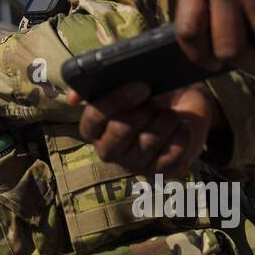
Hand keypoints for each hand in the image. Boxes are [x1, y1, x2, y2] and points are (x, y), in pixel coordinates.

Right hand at [69, 81, 217, 176]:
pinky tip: (181, 125)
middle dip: (143, 111)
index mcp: (93, 129)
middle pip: (121, 131)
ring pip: (148, 142)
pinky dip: (180, 135)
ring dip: (165, 121)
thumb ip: (95, 84)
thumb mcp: (123, 82)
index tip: (141, 86)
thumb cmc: (148, 94)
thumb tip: (72, 98)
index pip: (93, 119)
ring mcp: (134, 165)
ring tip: (170, 113)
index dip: (116, 101)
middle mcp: (109, 150)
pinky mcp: (160, 173)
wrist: (182, 107)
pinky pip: (171, 155)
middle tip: (155, 101)